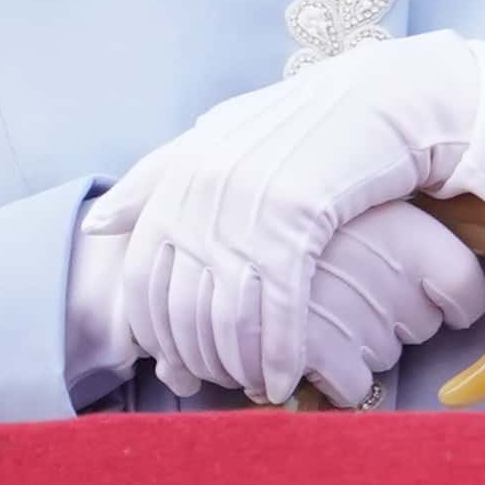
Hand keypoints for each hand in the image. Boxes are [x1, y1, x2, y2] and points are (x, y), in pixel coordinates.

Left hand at [98, 36, 484, 405]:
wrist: (387, 96)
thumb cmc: (306, 123)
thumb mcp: (222, 139)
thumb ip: (157, 177)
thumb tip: (98, 223)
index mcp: (180, 179)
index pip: (143, 280)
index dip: (156, 333)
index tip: (177, 364)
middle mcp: (203, 194)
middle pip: (181, 306)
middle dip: (197, 357)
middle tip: (217, 385)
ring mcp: (249, 207)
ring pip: (228, 313)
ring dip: (238, 363)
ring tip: (250, 387)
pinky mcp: (299, 218)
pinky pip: (279, 306)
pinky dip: (279, 352)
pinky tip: (284, 379)